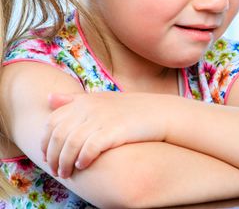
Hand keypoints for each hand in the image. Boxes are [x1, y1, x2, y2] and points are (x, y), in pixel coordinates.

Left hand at [42, 92, 169, 178]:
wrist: (160, 112)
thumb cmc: (130, 109)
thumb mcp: (101, 99)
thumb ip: (74, 100)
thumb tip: (48, 98)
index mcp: (84, 101)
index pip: (52, 122)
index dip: (46, 141)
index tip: (47, 155)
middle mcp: (89, 108)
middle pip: (58, 135)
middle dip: (53, 156)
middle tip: (55, 170)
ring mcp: (101, 119)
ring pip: (71, 144)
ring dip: (65, 162)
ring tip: (66, 173)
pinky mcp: (113, 131)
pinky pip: (89, 148)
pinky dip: (83, 159)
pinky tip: (83, 165)